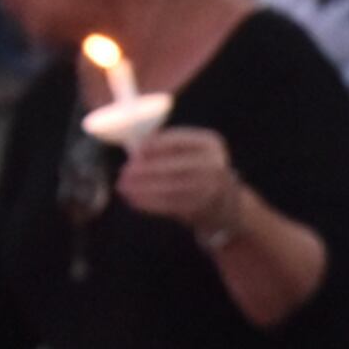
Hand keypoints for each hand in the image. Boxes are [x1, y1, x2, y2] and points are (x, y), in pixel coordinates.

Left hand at [116, 125, 240, 231]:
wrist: (225, 202)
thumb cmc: (196, 171)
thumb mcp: (189, 153)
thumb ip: (165, 148)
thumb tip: (133, 150)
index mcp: (209, 143)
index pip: (178, 141)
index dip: (154, 145)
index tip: (135, 152)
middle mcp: (214, 164)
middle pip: (173, 166)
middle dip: (145, 170)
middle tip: (124, 173)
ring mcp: (210, 187)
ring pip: (169, 188)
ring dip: (142, 188)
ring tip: (123, 188)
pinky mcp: (201, 207)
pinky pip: (170, 205)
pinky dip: (149, 202)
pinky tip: (134, 200)